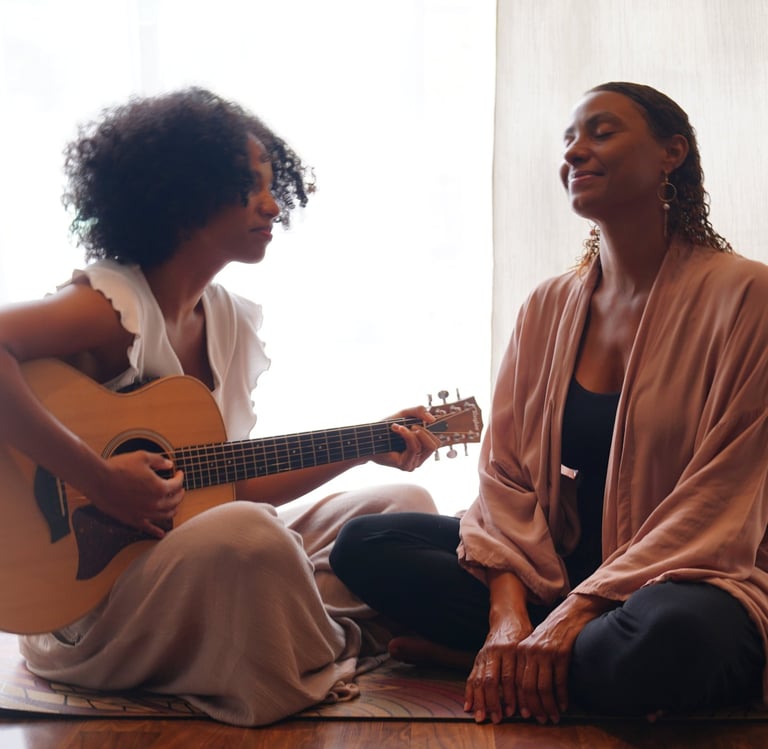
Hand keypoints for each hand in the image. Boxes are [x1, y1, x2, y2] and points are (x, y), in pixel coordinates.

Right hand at [86, 451, 184, 537]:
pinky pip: (147, 528)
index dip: (180, 478)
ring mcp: (144, 513)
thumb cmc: (119, 467)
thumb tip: (169, 464)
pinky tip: (161, 534)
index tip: (179, 474)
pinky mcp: (132, 519)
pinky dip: (156, 531)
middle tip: (179, 489)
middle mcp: (154, 503)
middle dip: (179, 494)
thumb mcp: (142, 457)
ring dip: (172, 509)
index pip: (177, 484)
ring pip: (165, 515)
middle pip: (174, 501)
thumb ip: (159, 461)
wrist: (98, 479)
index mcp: (159, 487)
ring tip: (174, 505)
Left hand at [371, 406, 441, 470]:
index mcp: (421, 449)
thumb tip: (432, 419)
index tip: (416, 422)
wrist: (368, 438)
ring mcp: (413, 464)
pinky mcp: (406, 465)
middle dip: (424, 431)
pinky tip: (396, 429)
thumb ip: (419, 411)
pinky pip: (414, 448)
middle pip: (434, 445)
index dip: (430, 430)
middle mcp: (419, 458)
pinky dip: (406, 435)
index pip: (436, 442)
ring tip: (399, 427)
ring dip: (411, 432)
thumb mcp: (404, 414)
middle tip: (411, 426)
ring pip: (423, 446)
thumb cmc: (385, 428)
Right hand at [464, 614, 532, 723]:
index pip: (509, 677)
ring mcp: (484, 654)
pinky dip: (469, 693)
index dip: (512, 696)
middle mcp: (495, 652)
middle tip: (496, 719)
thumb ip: (528, 669)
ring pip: (478, 679)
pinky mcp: (478, 657)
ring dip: (479, 701)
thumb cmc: (523, 635)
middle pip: (491, 680)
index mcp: (510, 649)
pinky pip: (471, 676)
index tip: (515, 712)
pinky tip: (468, 705)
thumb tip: (534, 697)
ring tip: (481, 717)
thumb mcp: (528, 648)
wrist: (507, 617)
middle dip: (493, 702)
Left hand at [514, 596, 604, 723]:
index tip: (526, 714)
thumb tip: (526, 692)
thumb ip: (529, 663)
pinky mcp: (561, 654)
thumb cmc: (552, 632)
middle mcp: (530, 651)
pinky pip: (559, 681)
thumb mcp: (535, 645)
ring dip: (549, 705)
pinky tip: (563, 705)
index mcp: (520, 650)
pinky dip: (561, 696)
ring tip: (553, 716)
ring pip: (543, 687)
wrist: (570, 614)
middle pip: (528, 687)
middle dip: (535, 706)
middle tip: (541, 719)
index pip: (516, 681)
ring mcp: (545, 652)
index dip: (521, 700)